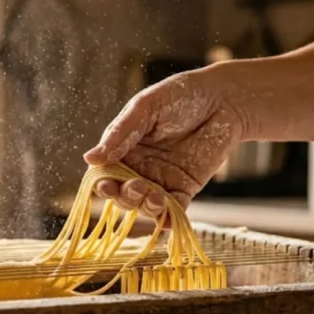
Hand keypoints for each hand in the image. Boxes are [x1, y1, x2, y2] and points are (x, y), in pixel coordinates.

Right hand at [83, 68, 248, 217]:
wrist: (223, 97)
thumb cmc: (180, 94)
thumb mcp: (145, 108)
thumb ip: (120, 134)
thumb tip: (90, 159)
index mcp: (123, 148)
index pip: (105, 173)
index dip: (102, 184)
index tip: (106, 186)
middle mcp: (139, 167)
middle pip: (123, 194)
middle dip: (125, 197)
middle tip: (138, 186)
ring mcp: (162, 179)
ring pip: (145, 205)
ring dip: (145, 208)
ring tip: (155, 198)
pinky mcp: (185, 187)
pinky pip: (174, 209)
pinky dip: (169, 219)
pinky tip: (168, 219)